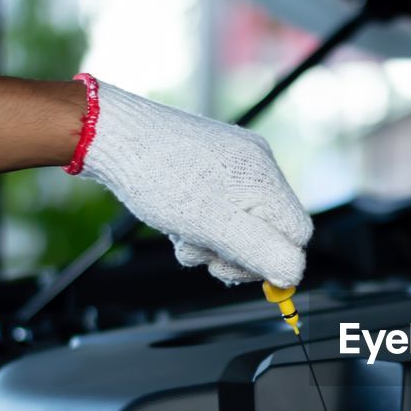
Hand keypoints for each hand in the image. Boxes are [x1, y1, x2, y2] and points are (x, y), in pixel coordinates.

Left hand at [72, 78, 311, 286]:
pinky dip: (203, 223)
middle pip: (271, 232)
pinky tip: (178, 220)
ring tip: (183, 234)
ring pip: (244, 223)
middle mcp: (259, 165)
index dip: (271, 260)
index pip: (297, 235)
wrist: (113, 136)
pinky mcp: (216, 163)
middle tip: (204, 254)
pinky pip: (225, 207)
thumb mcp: (211, 225)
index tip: (232, 267)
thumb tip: (293, 275)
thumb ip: (258, 251)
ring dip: (214, 241)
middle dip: (237, 252)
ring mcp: (237, 162)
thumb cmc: (156, 177)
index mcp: (265, 179)